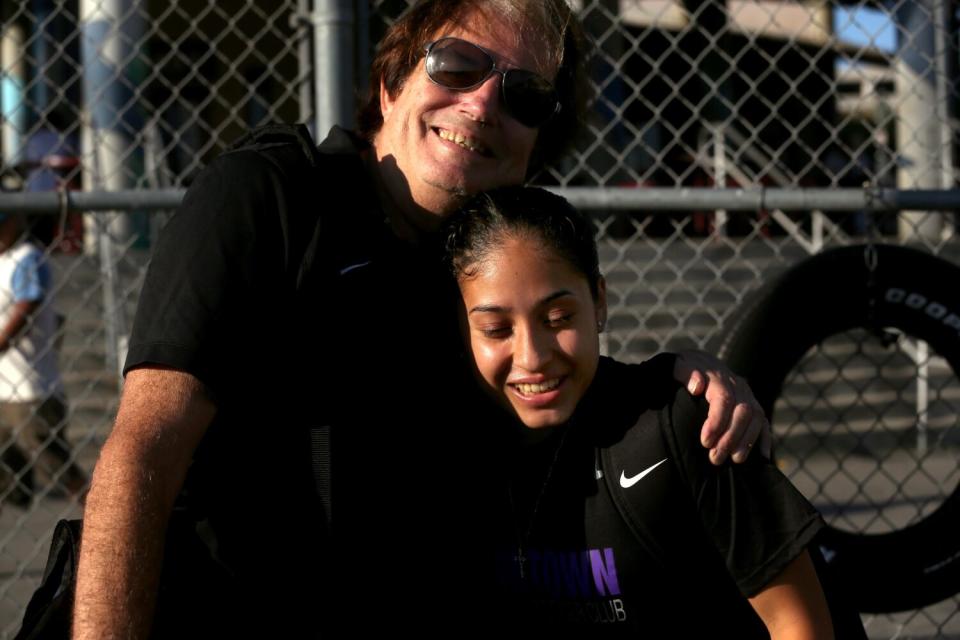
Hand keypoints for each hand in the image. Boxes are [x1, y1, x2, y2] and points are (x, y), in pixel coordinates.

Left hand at [673, 350, 771, 464]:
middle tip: (715, 458)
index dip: (717, 422)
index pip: (724, 399)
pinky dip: (765, 439)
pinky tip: (762, 457)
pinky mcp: (753, 405)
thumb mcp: (678, 365)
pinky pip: (763, 421)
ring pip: (756, 418)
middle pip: (742, 412)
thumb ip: (685, 372)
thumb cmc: (684, 368)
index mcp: (718, 377)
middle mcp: (737, 385)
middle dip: (730, 438)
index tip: (705, 442)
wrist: (700, 362)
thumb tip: (696, 386)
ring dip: (747, 441)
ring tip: (734, 460)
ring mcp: (748, 395)